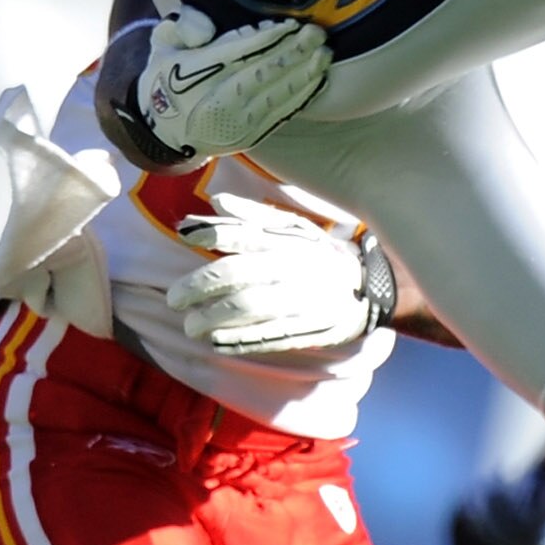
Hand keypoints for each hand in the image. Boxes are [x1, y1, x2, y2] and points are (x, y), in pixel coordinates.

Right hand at [122, 9, 329, 162]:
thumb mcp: (162, 46)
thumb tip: (207, 30)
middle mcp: (213, 102)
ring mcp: (234, 124)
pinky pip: (281, 115)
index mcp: (190, 77)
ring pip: (276, 96)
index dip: (266, 39)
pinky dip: (302, 97)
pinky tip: (319, 79)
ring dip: (304, 74)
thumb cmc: (167, 80)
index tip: (289, 24)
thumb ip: (180, 26)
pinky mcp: (249, 137)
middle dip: (293, 53)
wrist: (163, 133)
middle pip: (261, 74)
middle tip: (316, 33)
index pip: (234, 54)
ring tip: (324, 53)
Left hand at [166, 194, 390, 351]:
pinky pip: (267, 336)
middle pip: (240, 274)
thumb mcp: (295, 228)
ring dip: (213, 318)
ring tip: (190, 326)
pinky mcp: (308, 328)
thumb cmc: (320, 255)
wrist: (370, 289)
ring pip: (249, 307)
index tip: (184, 238)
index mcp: (290, 241)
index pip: (247, 234)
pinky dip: (237, 340)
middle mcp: (295, 267)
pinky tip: (215, 342)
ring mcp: (303, 300)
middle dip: (200, 286)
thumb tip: (214, 201)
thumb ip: (253, 217)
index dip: (213, 233)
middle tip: (174, 299)